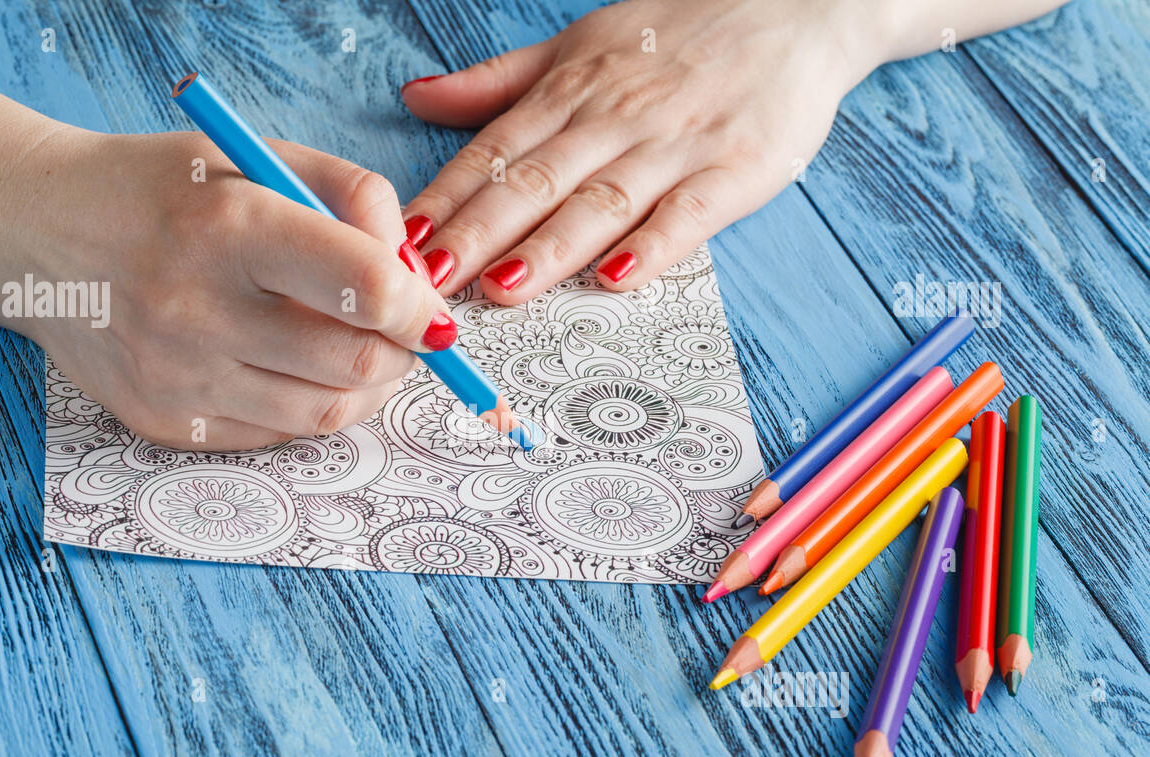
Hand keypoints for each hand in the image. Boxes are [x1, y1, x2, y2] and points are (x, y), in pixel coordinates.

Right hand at [25, 130, 456, 449]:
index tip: (434, 316)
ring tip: (356, 349)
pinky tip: (289, 365)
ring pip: (325, 412)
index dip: (422, 312)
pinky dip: (305, 404)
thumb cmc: (163, 190)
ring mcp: (176, 376)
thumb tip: (417, 274)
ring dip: (365, 387)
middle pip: (356, 363)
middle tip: (403, 334)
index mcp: (228, 225)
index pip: (364, 289)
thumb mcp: (256, 157)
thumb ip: (353, 197)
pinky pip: (276, 433)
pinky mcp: (164, 421)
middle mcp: (196, 307)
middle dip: (402, 353)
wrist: (38, 235)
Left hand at [400, 0, 882, 301]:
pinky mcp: (735, 169)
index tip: (401, 242)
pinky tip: (617, 277)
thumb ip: (498, 83)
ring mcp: (674, 145)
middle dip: (478, 233)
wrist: (796, 9)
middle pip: (535, 182)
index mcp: (570, 91)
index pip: (494, 151)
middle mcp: (614, 118)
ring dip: (550, 248)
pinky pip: (689, 212)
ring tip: (503, 289)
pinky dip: (654, 244)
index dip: (446, 197)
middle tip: (430, 279)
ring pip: (601, 201)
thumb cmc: (678, 34)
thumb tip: (417, 97)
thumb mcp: (578, 45)